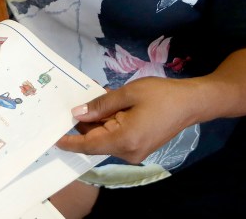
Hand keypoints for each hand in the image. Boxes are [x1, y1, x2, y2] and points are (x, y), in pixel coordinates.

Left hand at [55, 77, 200, 163]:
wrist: (191, 103)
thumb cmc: (161, 95)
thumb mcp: (128, 94)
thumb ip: (101, 105)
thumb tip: (78, 114)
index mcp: (124, 140)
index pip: (88, 145)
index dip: (69, 141)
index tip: (53, 137)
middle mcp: (128, 152)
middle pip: (96, 140)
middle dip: (83, 124)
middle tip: (70, 104)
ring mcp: (135, 151)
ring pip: (106, 138)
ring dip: (96, 121)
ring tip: (89, 99)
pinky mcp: (140, 147)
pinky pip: (117, 136)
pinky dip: (108, 123)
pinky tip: (105, 106)